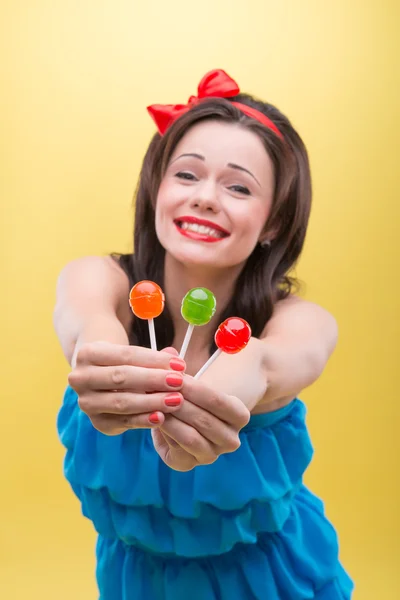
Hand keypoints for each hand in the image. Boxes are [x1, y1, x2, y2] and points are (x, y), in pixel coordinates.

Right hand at [67, 341, 185, 434]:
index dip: (154, 360)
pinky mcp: (96, 422)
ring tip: (176, 400)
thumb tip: (176, 360)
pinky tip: (161, 417)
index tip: (180, 364)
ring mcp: (86, 402)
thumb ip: (154, 358)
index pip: (125, 355)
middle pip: (122, 378)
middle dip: (154, 380)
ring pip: (122, 403)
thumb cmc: (120, 361)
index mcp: (87, 353)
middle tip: (179, 382)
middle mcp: (80, 378)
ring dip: (152, 402)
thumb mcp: (131, 353)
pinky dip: (143, 420)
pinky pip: (123, 422)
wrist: (99, 376)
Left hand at [151, 375, 249, 470]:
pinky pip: (176, 448)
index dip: (194, 388)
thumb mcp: (194, 381)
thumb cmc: (193, 395)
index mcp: (240, 416)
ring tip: (153, 402)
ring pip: (190, 437)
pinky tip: (153, 417)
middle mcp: (230, 440)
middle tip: (157, 388)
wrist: (185, 417)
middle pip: (203, 420)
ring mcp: (211, 455)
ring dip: (170, 418)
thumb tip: (168, 353)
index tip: (175, 376)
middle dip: (177, 402)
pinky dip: (164, 432)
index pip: (217, 401)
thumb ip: (182, 369)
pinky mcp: (188, 464)